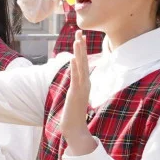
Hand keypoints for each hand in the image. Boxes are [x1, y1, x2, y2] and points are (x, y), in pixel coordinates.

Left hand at [59, 33, 96, 156]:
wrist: (75, 129)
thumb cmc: (73, 114)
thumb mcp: (75, 96)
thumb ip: (76, 87)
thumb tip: (75, 80)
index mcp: (85, 83)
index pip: (83, 62)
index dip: (82, 49)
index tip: (80, 36)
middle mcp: (85, 83)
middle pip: (83, 60)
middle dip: (81, 45)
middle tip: (80, 31)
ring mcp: (82, 88)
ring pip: (81, 67)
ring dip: (79, 53)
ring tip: (77, 40)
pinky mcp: (76, 93)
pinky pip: (76, 78)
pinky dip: (75, 67)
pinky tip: (73, 58)